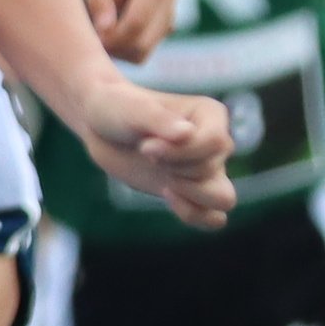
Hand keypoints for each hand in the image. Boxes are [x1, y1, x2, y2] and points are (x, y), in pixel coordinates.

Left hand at [74, 0, 173, 60]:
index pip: (136, 22)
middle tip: (90, 42)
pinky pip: (143, 52)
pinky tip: (108, 38)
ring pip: (144, 52)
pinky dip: (124, 51)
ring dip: (118, 52)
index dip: (112, 37)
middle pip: (143, 42)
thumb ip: (99, 4)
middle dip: (115, 47)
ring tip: (97, 38)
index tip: (91, 39)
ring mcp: (170, 14)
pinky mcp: (164, 27)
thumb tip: (106, 29)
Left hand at [74, 82, 235, 227]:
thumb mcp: (132, 109)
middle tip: (146, 155)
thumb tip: (186, 134)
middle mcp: (215, 143)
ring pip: (223, 198)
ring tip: (164, 182)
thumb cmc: (117, 108)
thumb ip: (158, 120)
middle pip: (211, 169)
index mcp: (211, 115)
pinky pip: (213, 217)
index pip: (215, 142)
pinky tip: (166, 196)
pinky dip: (195, 215)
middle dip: (175, 168)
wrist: (100, 126)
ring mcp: (205, 169)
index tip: (145, 147)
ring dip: (191, 195)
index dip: (180, 152)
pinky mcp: (191, 190)